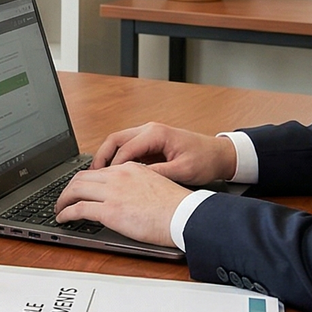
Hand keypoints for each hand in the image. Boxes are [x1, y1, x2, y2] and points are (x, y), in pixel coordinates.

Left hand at [54, 163, 189, 245]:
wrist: (185, 215)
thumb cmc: (177, 207)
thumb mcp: (155, 185)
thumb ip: (137, 186)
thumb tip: (128, 197)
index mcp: (130, 168)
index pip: (99, 170)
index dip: (84, 180)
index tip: (79, 188)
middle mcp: (118, 176)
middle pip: (81, 177)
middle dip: (68, 188)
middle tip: (63, 198)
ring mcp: (112, 192)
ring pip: (75, 190)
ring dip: (63, 200)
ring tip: (59, 209)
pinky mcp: (110, 211)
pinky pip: (78, 209)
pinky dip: (66, 213)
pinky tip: (63, 218)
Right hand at [90, 122, 236, 185]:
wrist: (220, 155)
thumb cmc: (205, 160)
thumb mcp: (182, 171)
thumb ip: (157, 175)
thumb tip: (135, 181)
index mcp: (156, 134)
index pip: (125, 148)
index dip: (112, 166)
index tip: (104, 182)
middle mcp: (149, 130)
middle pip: (115, 140)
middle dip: (101, 157)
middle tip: (91, 176)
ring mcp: (149, 134)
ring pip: (118, 142)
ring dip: (107, 157)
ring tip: (98, 176)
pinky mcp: (151, 142)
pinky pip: (128, 148)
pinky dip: (117, 159)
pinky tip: (114, 174)